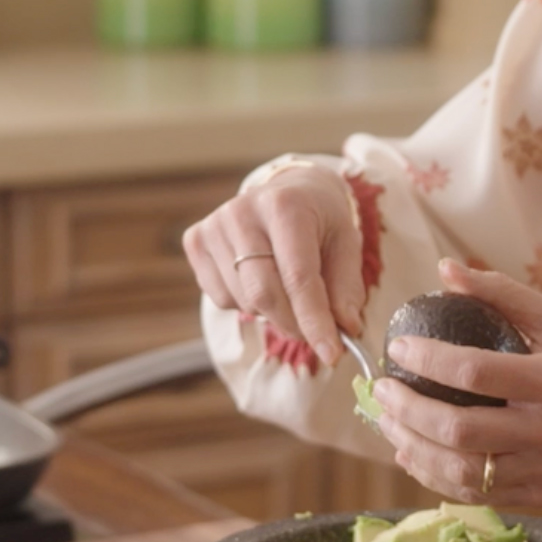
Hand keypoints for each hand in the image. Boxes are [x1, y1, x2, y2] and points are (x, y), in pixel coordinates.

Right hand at [183, 165, 366, 366]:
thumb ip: (346, 286)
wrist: (286, 188)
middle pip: (264, 294)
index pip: (299, 277)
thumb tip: (346, 328)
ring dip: (272, 313)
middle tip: (315, 333)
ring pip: (243, 301)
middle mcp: (243, 211)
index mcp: (286, 206)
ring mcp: (214, 226)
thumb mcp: (345, 242)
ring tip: (287, 289)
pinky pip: (219, 299)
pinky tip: (260, 278)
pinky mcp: (195, 240)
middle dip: (294, 324)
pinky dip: (246, 304)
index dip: (315, 321)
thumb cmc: (319, 219)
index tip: (332, 353)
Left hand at [375, 261, 541, 508]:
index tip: (399, 348)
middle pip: (460, 431)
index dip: (428, 360)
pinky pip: (473, 494)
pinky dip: (433, 476)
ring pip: (460, 472)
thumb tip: (446, 270)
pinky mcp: (538, 496)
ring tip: (389, 423)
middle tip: (382, 389)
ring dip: (412, 448)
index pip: (477, 373)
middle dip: (408, 411)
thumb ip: (503, 293)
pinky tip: (413, 453)